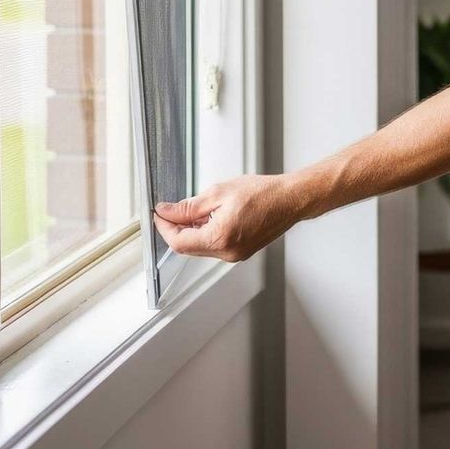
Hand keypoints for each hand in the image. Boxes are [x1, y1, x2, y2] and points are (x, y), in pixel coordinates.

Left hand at [152, 173, 318, 261]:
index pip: (178, 242)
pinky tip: (210, 217)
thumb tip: (167, 211)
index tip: (159, 213)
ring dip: (191, 231)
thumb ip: (188, 206)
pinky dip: (206, 233)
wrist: (289, 200)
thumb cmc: (263, 193)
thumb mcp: (218, 193)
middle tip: (172, 210)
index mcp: (220, 238)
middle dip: (176, 229)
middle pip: (187, 248)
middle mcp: (227, 253)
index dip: (164, 227)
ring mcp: (235, 255)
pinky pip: (214, 247)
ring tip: (196, 210)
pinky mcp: (240, 252)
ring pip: (200, 248)